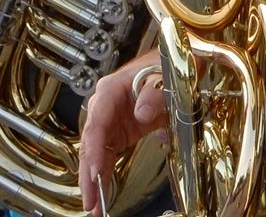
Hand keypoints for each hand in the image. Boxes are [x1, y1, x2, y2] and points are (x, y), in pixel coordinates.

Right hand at [79, 50, 169, 215]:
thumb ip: (155, 92)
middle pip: (90, 143)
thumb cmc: (168, 62)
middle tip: (90, 201)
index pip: (97, 123)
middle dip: (88, 175)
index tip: (95, 171)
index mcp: (112, 89)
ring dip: (93, 181)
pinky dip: (104, 175)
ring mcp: (111, 120)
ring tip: (93, 206)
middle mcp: (106, 106)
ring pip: (95, 154)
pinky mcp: (120, 132)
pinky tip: (102, 194)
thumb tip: (142, 112)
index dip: (94, 149)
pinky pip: (107, 156)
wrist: (178, 62)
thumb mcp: (167, 73)